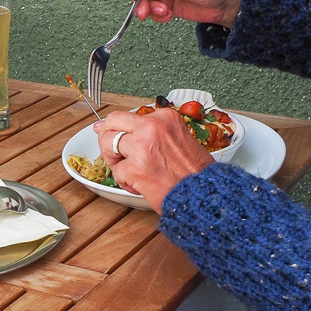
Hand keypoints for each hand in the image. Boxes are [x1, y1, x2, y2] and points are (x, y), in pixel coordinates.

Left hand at [96, 107, 211, 207]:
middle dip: (107, 137)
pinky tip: (139, 185)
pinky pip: (116, 171)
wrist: (204, 193)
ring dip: (113, 160)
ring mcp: (142, 146)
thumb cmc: (194, 171)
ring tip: (129, 170)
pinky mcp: (134, 168)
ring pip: (107, 144)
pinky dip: (125, 182)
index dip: (120, 130)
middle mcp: (152, 127)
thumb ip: (149, 131)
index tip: (117, 137)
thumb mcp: (177, 138)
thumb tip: (109, 126)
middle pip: (112, 121)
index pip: (128, 116)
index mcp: (165, 117)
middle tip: (114, 152)